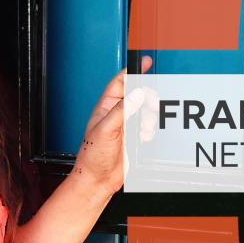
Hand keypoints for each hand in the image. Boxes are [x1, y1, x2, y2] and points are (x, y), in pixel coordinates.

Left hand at [73, 55, 154, 196]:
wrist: (98, 179)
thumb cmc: (93, 156)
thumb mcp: (106, 129)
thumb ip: (123, 110)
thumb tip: (136, 93)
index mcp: (105, 107)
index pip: (120, 82)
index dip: (133, 71)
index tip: (145, 63)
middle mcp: (116, 113)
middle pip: (139, 95)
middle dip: (148, 100)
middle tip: (151, 108)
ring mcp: (125, 125)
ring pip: (146, 111)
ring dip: (149, 119)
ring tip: (143, 130)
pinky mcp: (133, 137)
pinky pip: (148, 126)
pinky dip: (150, 131)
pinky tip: (143, 139)